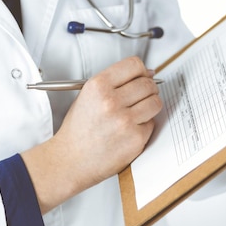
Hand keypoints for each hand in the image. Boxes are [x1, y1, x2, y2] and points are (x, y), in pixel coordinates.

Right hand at [22, 56, 161, 212]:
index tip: (141, 77)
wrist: (70, 160)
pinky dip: (145, 125)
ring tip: (137, 112)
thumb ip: (114, 82)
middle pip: (147, 83)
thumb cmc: (79, 130)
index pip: (134, 65)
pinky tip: (130, 129)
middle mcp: (111, 101)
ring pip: (155, 102)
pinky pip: (152, 123)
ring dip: (150, 105)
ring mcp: (125, 121)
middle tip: (140, 97)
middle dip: (147, 89)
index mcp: (98, 86)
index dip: (141, 70)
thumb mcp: (87, 96)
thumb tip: (147, 73)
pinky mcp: (135, 138)